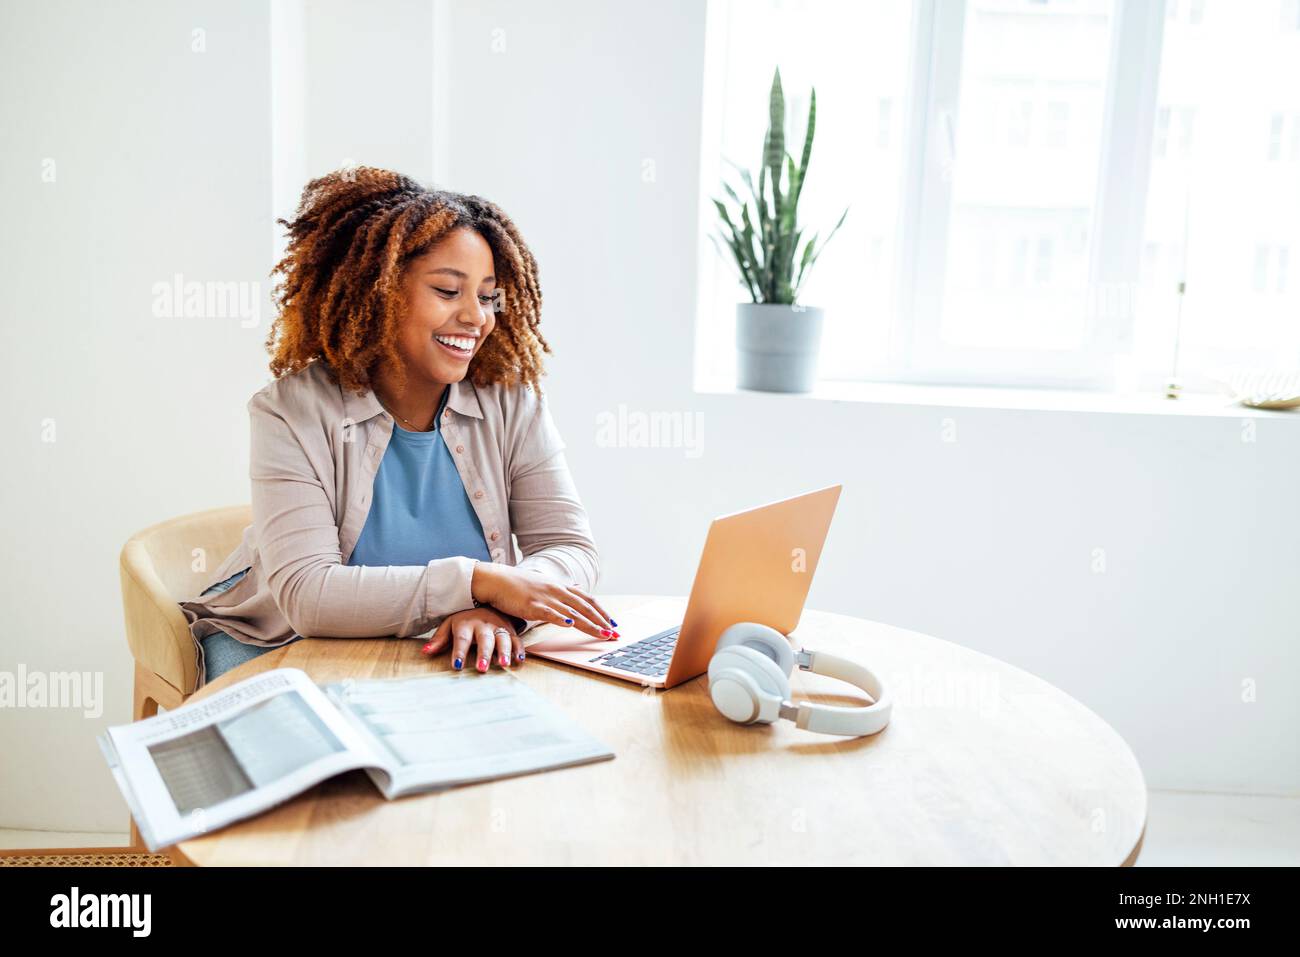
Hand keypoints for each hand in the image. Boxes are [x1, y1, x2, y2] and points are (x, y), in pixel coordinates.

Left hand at [421, 606, 523, 671]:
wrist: (486, 602)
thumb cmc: (465, 621)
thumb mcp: (449, 625)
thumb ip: (439, 639)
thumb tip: (425, 652)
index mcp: (466, 623)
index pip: (461, 638)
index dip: (459, 652)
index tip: (457, 665)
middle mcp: (483, 625)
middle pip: (484, 639)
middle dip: (483, 653)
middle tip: (482, 668)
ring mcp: (498, 627)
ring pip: (502, 639)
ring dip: (504, 652)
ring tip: (504, 664)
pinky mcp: (510, 631)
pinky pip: (516, 640)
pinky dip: (519, 650)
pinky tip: (518, 661)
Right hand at [471, 563, 617, 640]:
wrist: (496, 579)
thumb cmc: (518, 585)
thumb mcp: (544, 585)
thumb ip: (561, 589)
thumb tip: (576, 588)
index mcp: (560, 588)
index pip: (587, 600)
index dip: (602, 612)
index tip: (614, 623)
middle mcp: (557, 591)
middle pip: (585, 607)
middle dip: (602, 621)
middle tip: (615, 634)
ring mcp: (545, 598)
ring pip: (572, 612)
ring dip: (590, 624)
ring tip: (603, 634)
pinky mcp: (531, 605)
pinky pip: (549, 613)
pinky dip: (561, 619)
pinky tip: (571, 625)